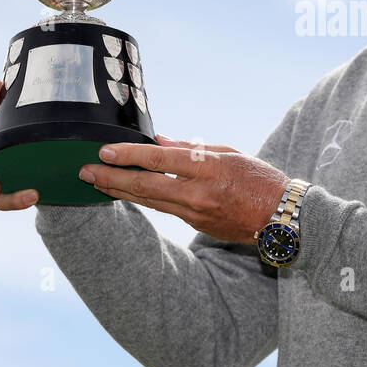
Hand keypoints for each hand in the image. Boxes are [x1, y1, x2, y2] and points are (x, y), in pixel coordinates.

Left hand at [80, 135, 289, 244]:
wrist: (283, 218)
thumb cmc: (260, 179)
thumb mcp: (230, 153)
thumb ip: (192, 148)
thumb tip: (158, 141)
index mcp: (209, 169)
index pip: (160, 160)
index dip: (129, 155)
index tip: (104, 150)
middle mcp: (199, 194)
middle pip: (145, 186)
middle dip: (111, 177)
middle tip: (84, 170)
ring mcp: (196, 214)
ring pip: (148, 201)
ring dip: (119, 191)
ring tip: (95, 181)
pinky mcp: (196, 226)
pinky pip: (163, 209)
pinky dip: (142, 199)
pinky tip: (125, 192)